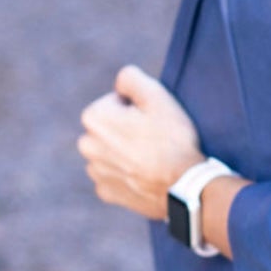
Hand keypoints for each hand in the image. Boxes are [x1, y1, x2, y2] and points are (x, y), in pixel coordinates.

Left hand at [78, 65, 203, 221]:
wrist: (183, 186)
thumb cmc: (172, 139)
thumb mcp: (157, 96)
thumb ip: (131, 77)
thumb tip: (120, 82)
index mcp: (94, 117)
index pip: (116, 101)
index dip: (137, 108)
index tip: (152, 120)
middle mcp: (86, 145)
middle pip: (111, 126)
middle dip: (127, 128)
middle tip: (154, 138)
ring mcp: (95, 171)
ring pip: (111, 151)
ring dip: (126, 151)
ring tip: (152, 157)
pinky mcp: (106, 192)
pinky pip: (115, 175)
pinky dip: (127, 174)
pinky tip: (146, 174)